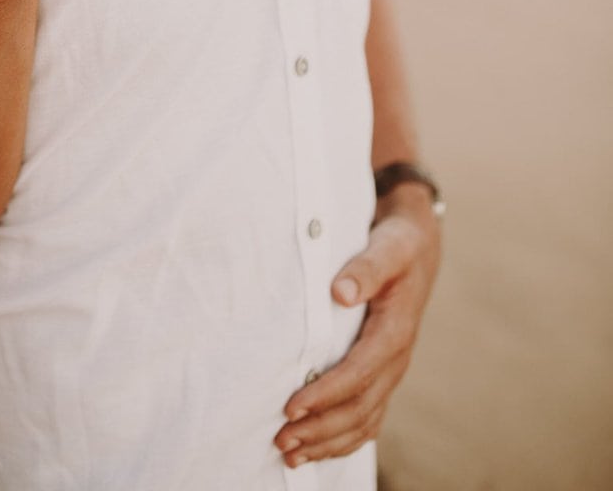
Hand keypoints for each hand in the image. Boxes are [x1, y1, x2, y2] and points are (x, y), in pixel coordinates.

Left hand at [274, 186, 441, 467]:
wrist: (418, 247)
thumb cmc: (398, 246)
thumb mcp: (387, 248)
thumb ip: (366, 268)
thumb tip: (340, 292)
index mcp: (394, 332)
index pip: (357, 374)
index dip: (324, 394)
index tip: (291, 406)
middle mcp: (395, 359)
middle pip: (359, 408)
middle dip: (320, 428)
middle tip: (281, 440)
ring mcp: (391, 371)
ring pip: (363, 420)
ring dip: (327, 442)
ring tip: (290, 453)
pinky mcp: (383, 373)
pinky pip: (368, 417)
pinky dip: (342, 438)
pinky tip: (316, 449)